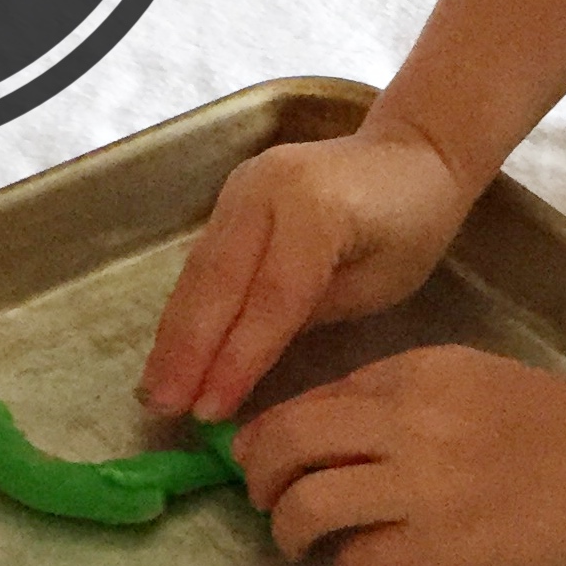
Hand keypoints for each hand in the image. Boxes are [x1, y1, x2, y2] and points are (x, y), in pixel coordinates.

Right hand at [141, 125, 474, 419]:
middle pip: (219, 282)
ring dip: (172, 335)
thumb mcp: (378, 282)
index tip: (208, 412)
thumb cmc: (412, 226)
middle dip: (187, 352)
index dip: (236, 360)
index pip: (270, 298)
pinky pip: (203, 260)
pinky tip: (169, 350)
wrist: (412, 153)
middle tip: (162, 408)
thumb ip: (311, 314)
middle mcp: (266, 192)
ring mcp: (242, 189)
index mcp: (315, 211)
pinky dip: (185, 309)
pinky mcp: (230, 197)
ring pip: (200, 272)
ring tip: (153, 389)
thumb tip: (245, 364)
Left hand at [236, 346, 565, 565]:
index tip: (264, 459)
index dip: (271, 433)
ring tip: (299, 544)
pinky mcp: (439, 546)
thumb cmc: (556, 426)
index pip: (311, 399)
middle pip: (288, 441)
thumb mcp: (471, 381)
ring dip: (288, 530)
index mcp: (413, 374)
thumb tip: (331, 435)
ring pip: (306, 504)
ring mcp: (420, 486)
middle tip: (265, 501)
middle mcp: (405, 421)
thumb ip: (402, 398)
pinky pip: (357, 563)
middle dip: (259, 476)